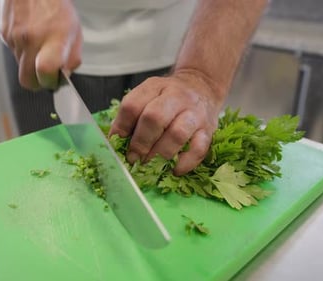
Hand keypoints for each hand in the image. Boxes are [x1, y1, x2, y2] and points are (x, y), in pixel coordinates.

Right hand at [0, 0, 81, 89]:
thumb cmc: (57, 7)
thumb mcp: (75, 32)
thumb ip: (72, 59)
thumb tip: (63, 77)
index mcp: (52, 39)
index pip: (44, 72)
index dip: (49, 83)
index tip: (54, 81)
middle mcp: (31, 39)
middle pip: (27, 80)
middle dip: (37, 83)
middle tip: (46, 75)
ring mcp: (14, 38)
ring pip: (20, 67)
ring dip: (30, 64)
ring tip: (40, 47)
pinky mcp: (4, 34)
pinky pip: (13, 53)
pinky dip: (23, 52)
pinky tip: (31, 38)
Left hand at [109, 70, 223, 175]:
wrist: (202, 86)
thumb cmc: (169, 97)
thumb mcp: (148, 95)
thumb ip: (132, 115)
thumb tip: (114, 143)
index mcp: (155, 87)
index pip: (132, 105)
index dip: (121, 128)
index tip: (117, 143)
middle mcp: (176, 97)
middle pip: (154, 118)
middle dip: (140, 143)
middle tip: (134, 158)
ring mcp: (194, 113)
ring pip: (177, 134)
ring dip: (160, 154)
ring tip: (150, 165)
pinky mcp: (208, 130)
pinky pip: (198, 149)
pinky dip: (185, 163)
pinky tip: (174, 169)